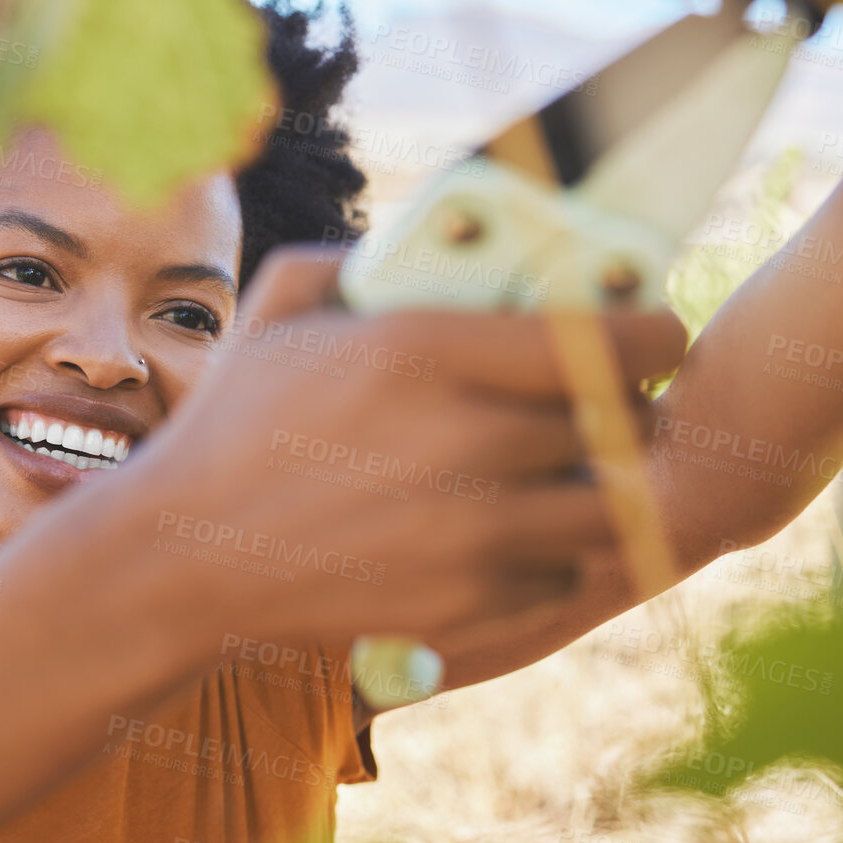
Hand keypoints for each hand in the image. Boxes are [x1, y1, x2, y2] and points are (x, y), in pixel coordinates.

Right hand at [112, 246, 685, 646]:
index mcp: (427, 349)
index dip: (652, 331)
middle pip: (618, 421)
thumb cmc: (234, 422)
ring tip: (567, 470)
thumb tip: (447, 240)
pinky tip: (510, 532)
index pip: (603, 337)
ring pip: (606, 504)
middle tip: (610, 400)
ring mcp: (472, 531)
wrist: (184, 557)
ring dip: (598, 483)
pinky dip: (551, 553)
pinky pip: (561, 572)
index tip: (658, 329)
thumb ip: (367, 256)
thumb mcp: (282, 304)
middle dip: (626, 406)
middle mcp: (466, 439)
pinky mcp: (467, 602)